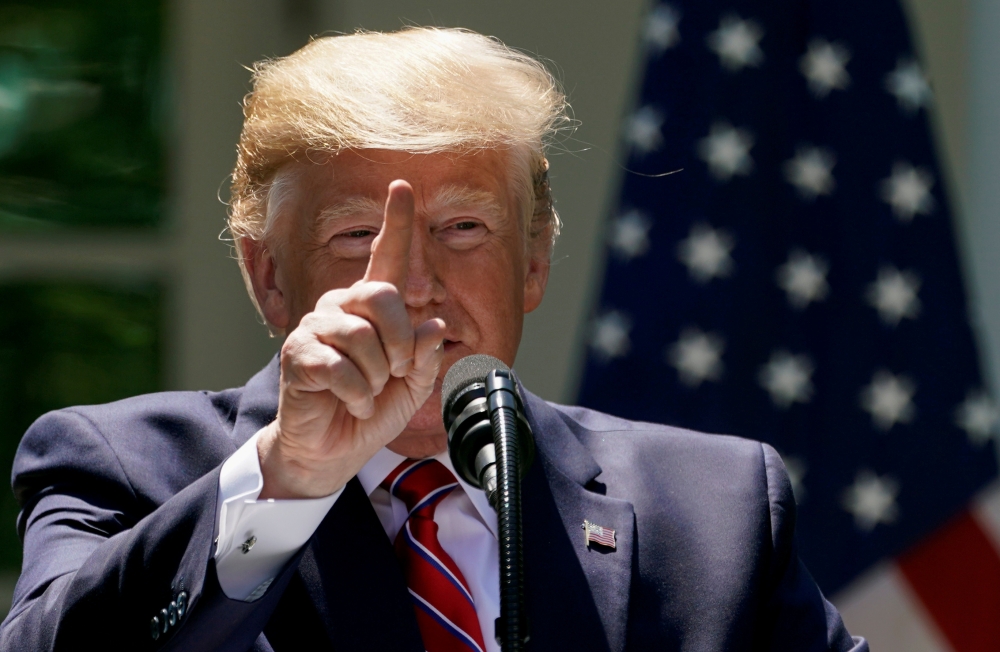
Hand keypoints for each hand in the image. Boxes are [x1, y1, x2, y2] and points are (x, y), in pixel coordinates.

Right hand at [257, 180, 445, 498]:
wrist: (331, 451)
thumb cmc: (370, 411)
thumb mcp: (413, 386)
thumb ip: (425, 355)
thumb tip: (432, 325)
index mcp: (372, 309)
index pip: (387, 258)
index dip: (395, 222)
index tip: (401, 185)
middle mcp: (341, 307)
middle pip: (382, 295)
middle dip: (400, 342)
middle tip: (395, 373)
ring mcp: (316, 329)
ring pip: (362, 335)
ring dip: (377, 375)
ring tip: (368, 390)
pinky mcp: (298, 355)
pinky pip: (341, 367)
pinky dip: (357, 394)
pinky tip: (349, 403)